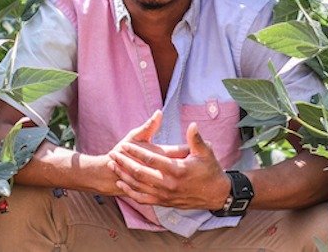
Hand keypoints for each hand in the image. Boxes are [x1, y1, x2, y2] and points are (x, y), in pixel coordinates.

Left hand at [108, 111, 229, 209]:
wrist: (215, 194)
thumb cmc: (210, 170)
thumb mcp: (206, 152)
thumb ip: (196, 139)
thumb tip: (192, 125)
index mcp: (177, 170)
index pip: (151, 160)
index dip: (136, 152)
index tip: (124, 144)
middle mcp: (169, 184)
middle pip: (140, 173)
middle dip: (124, 163)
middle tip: (113, 153)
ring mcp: (165, 195)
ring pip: (138, 186)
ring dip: (123, 175)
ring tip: (112, 165)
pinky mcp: (164, 203)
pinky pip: (143, 198)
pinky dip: (130, 191)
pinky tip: (121, 184)